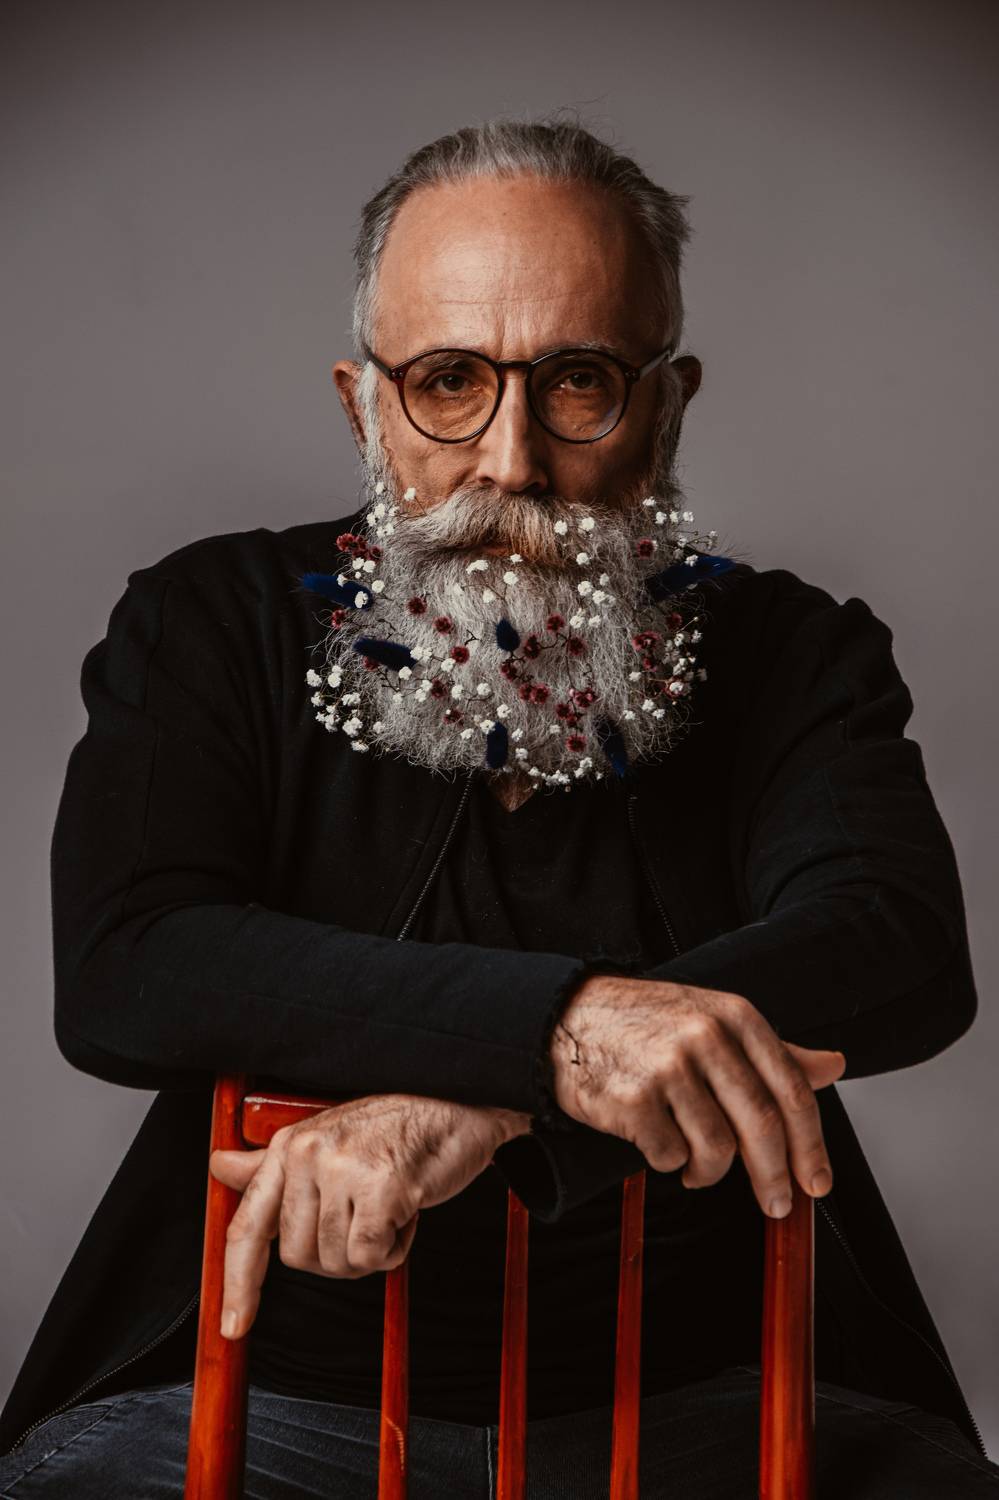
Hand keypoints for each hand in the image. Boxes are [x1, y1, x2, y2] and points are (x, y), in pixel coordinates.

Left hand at [209, 1093, 529, 1340]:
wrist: (457, 1101)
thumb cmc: (398, 1124)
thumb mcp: (328, 1138)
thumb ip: (273, 1163)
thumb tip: (220, 1166)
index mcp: (290, 1145)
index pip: (247, 1226)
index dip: (238, 1284)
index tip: (234, 1326)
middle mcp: (308, 1154)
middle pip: (298, 1256)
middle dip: (335, 1253)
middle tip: (366, 1217)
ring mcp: (342, 1170)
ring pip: (336, 1261)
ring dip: (370, 1250)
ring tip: (390, 1207)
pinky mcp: (380, 1188)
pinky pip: (371, 1257)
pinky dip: (394, 1248)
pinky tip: (407, 1212)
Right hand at [550, 974, 845, 1219]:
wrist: (565, 1016)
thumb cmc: (644, 1023)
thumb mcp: (714, 1021)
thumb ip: (775, 1051)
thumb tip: (834, 1066)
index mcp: (736, 1016)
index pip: (791, 1091)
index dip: (811, 1145)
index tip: (817, 1183)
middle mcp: (707, 1036)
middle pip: (762, 1126)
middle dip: (774, 1177)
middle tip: (775, 1204)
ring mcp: (669, 1067)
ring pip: (717, 1148)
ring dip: (709, 1171)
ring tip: (693, 1164)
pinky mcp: (634, 1098)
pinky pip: (670, 1156)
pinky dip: (669, 1163)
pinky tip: (658, 1146)